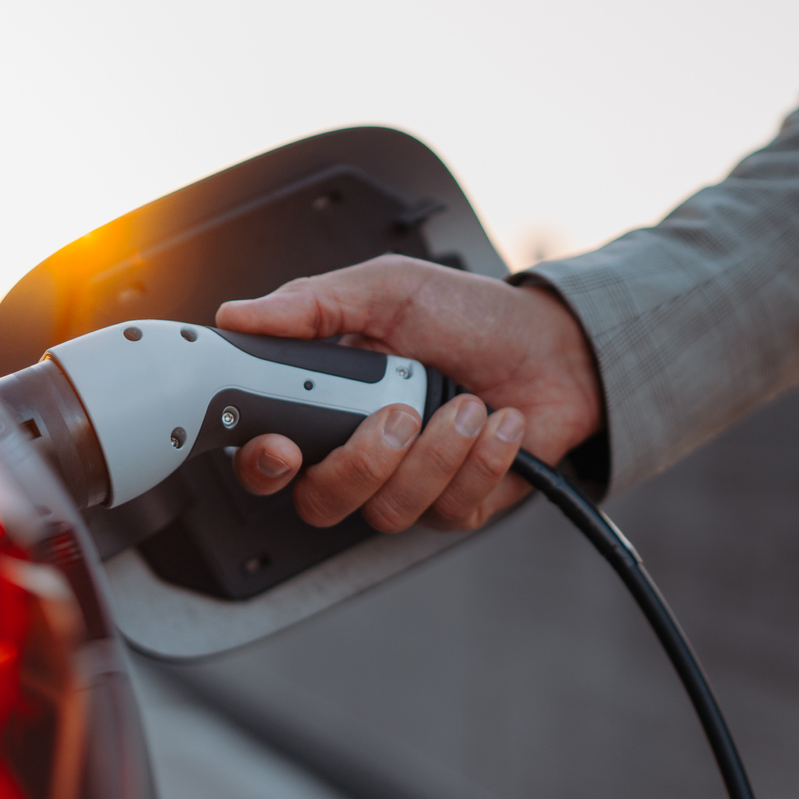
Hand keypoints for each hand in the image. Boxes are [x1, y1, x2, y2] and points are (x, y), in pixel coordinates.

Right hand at [214, 255, 602, 530]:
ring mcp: (408, 484)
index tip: (284, 446)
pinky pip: (450, 507)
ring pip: (389, 509)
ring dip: (436, 453)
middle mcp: (360, 451)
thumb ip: (315, 303)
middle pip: (320, 502)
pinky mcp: (457, 505)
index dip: (264, 463)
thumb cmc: (471, 316)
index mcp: (327, 400)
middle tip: (400, 413)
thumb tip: (242, 314)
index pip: (267, 454)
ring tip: (467, 403)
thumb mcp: (390, 288)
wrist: (556, 347)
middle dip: (361, 463)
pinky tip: (500, 424)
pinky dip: (481, 460)